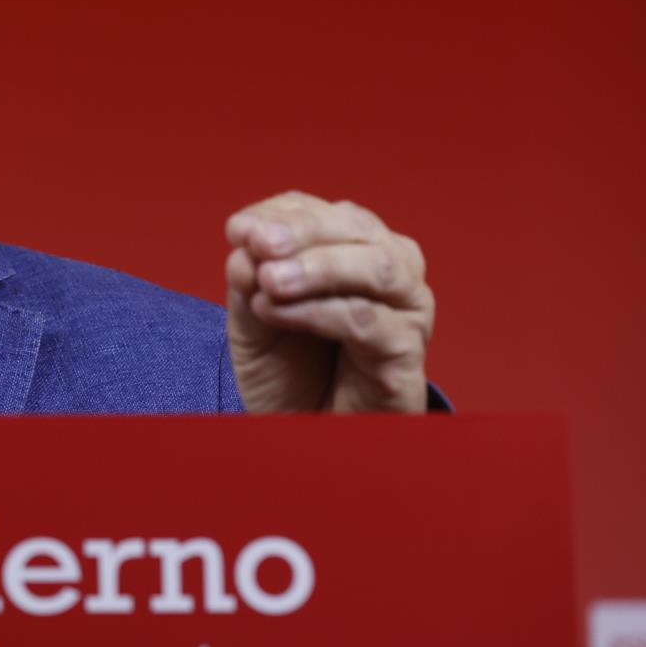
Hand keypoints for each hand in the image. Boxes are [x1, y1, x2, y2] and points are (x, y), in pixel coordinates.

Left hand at [224, 192, 434, 412]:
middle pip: (357, 229)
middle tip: (257, 243)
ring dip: (317, 268)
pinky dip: (319, 312)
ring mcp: (406, 310)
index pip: (322, 213)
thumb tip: (244, 246)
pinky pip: (371, 322)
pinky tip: (277, 312)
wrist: (306, 434)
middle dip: (303, 232)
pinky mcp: (407, 353)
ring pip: (377, 268)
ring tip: (269, 280)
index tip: (238, 229)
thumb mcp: (253, 319)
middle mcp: (389, 271)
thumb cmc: (289, 371)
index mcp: (351, 249)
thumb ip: (250, 281)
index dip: (281, 215)